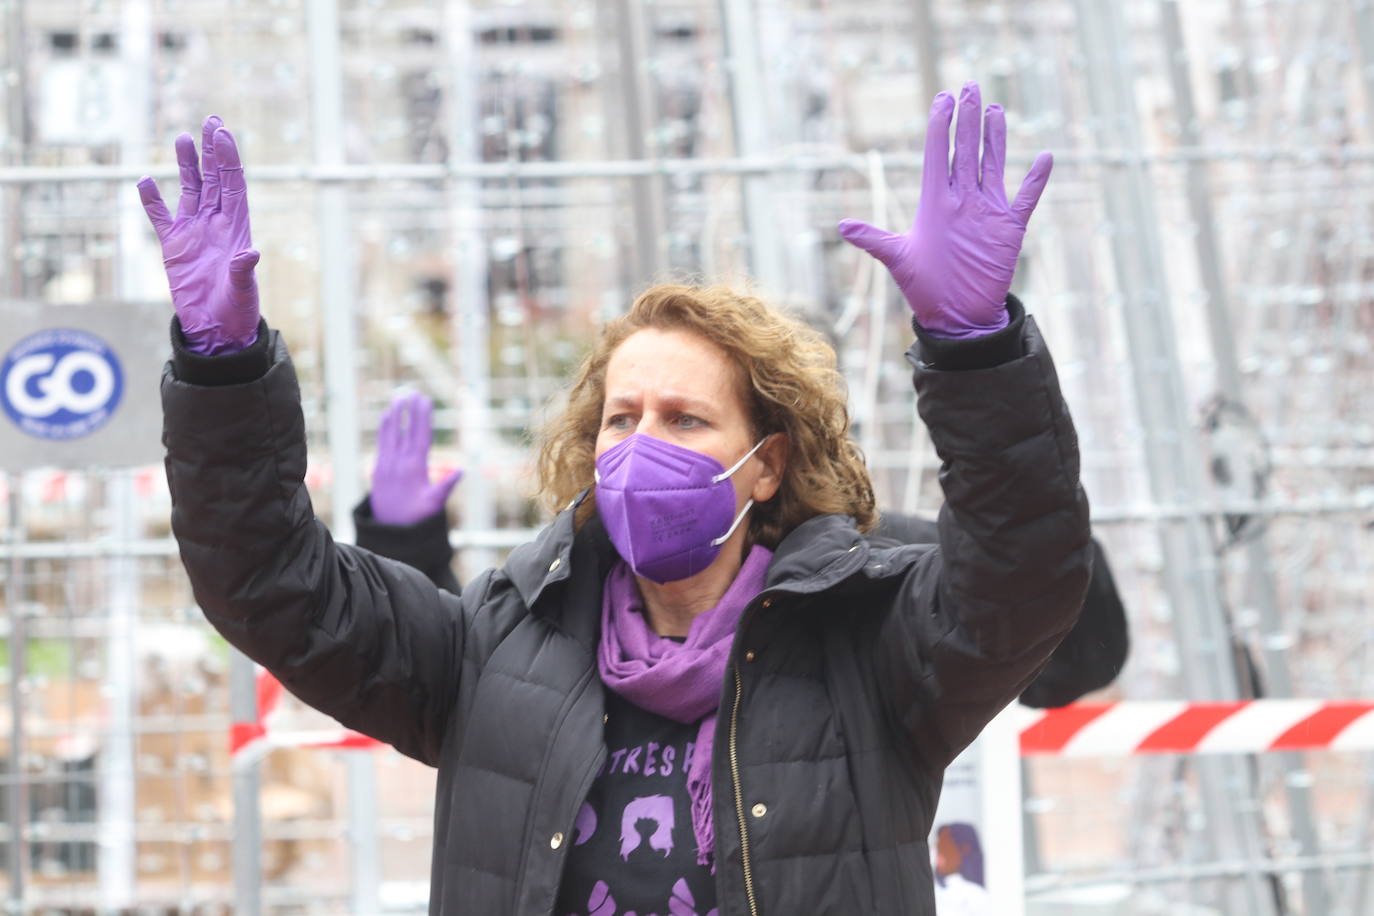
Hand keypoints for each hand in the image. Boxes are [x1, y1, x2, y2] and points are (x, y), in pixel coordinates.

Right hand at [138, 116, 260, 354]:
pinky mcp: (174, 246)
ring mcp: (194, 233)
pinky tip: (146, 181)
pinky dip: (153, 201)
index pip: (233, 186)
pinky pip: (160, 217)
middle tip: (211, 121)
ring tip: (183, 138)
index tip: (222, 134)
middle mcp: (216, 225)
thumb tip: (250, 254)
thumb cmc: (237, 311)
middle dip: (212, 151)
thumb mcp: (242, 291)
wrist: (216, 330)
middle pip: (214, 180)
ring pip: (190, 190)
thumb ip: (242, 271)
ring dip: (187, 166)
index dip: (228, 160)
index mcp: (237, 230)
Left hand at [370, 391, 462, 525]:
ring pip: (390, 434)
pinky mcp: (378, 469)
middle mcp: (398, 462)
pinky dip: (384, 428)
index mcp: (415, 467)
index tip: (425, 401)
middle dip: (410, 410)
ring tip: (399, 397)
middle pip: (405, 430)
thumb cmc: (417, 517)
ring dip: (395, 414)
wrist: (390, 530)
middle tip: (414, 392)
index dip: (423, 417)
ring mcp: (386, 464)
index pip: (420, 436)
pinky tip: (386, 416)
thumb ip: (446, 486)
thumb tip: (461, 470)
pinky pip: (381, 443)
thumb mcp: (434, 504)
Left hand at [838, 81, 1051, 338]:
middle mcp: (961, 200)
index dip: (940, 126)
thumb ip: (873, 239)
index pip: (937, 154)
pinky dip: (1036, 180)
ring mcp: (987, 211)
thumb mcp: (898, 259)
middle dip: (967, 119)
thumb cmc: (924, 288)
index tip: (942, 98)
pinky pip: (1026, 198)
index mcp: (934, 203)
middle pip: (965, 150)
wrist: (956, 315)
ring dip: (995, 137)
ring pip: (992, 164)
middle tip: (969, 86)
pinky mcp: (1009, 228)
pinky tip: (1045, 158)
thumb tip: (841, 226)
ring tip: (994, 108)